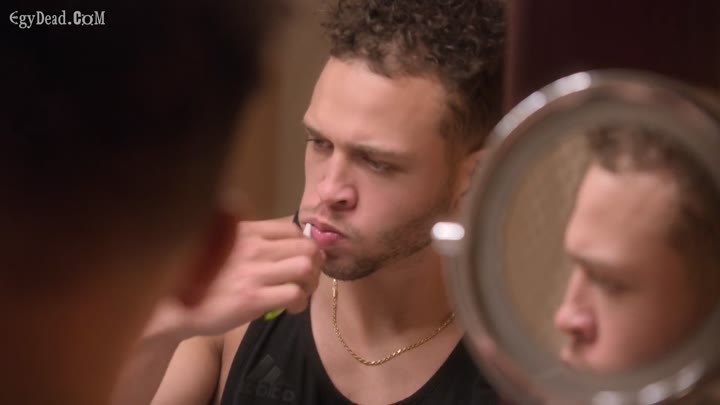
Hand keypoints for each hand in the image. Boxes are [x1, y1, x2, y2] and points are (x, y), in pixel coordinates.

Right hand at [145, 218, 322, 341]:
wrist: (174, 307)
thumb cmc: (203, 278)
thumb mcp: (224, 246)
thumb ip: (250, 240)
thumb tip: (284, 245)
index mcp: (247, 231)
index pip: (293, 229)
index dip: (304, 246)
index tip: (298, 261)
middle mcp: (253, 247)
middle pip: (308, 247)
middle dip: (315, 265)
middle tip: (305, 281)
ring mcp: (254, 272)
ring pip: (307, 267)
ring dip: (311, 283)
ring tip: (300, 294)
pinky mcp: (253, 298)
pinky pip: (295, 294)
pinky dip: (301, 303)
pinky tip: (290, 309)